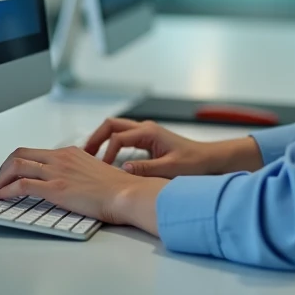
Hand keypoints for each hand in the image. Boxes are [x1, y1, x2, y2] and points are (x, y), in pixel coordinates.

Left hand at [0, 146, 165, 234]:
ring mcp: (57, 171)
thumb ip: (79, 173)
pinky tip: (0, 198)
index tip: (9, 174)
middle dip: (2, 169)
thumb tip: (70, 184)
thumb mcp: (95, 173)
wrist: (127, 193)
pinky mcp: (55, 188)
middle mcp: (61, 158)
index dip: (16, 163)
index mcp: (70, 153)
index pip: (34, 152)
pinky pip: (21, 185)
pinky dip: (5, 190)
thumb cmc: (117, 189)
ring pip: (16, 166)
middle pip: (19, 154)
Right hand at [83, 117, 263, 177]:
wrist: (210, 159)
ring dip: (102, 140)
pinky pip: (123, 137)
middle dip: (95, 138)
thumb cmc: (195, 163)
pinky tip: (107, 160)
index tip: (102, 169)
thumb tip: (123, 169)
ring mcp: (146, 133)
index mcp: (149, 132)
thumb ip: (146, 169)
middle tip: (83, 155)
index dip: (106, 153)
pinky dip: (111, 144)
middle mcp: (146, 128)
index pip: (118, 138)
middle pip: (111, 125)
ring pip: (116, 129)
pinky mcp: (147, 140)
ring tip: (90, 157)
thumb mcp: (171, 168)